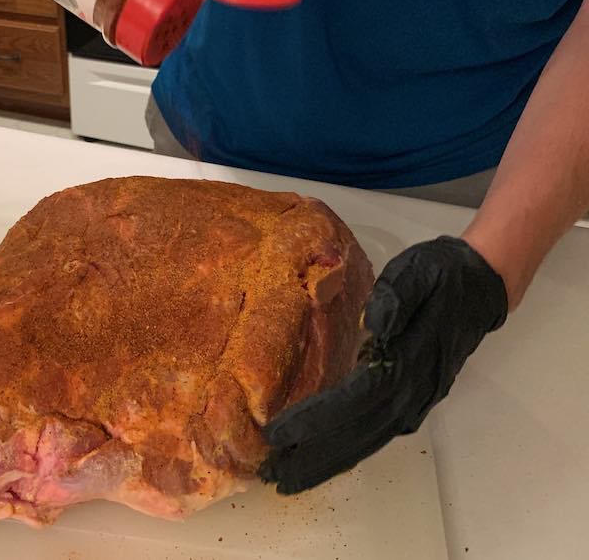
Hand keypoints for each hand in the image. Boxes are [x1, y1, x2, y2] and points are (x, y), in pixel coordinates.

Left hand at [258, 236, 507, 493]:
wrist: (482, 286)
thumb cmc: (442, 275)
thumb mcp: (417, 272)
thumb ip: (396, 297)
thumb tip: (375, 321)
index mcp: (407, 360)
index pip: (353, 398)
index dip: (315, 419)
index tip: (277, 434)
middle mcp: (412, 391)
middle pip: (357, 434)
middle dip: (313, 457)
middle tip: (271, 476)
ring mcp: (417, 401)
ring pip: (367, 442)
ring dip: (328, 464)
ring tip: (288, 479)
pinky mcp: (416, 402)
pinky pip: (377, 436)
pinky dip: (349, 453)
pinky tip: (323, 462)